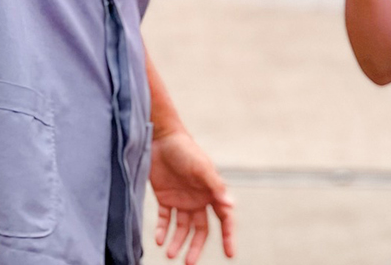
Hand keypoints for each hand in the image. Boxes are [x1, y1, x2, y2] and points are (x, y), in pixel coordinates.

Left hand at [150, 130, 235, 263]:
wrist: (161, 137)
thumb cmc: (185, 150)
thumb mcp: (202, 168)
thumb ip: (216, 186)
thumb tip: (231, 206)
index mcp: (212, 192)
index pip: (224, 218)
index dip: (228, 236)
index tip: (230, 254)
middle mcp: (199, 199)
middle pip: (200, 229)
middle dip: (196, 247)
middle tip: (189, 263)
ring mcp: (182, 200)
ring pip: (182, 228)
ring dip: (177, 241)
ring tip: (170, 254)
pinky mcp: (165, 198)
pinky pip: (165, 219)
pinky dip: (163, 230)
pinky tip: (159, 240)